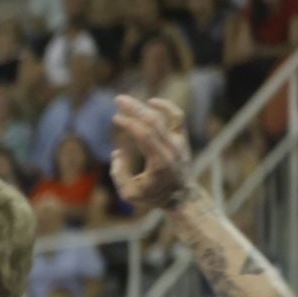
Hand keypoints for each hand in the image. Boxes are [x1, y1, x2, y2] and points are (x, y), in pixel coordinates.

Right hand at [110, 95, 191, 212]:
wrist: (181, 197)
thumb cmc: (152, 196)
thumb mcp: (129, 193)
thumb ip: (119, 174)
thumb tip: (117, 153)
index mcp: (159, 162)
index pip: (144, 135)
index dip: (129, 123)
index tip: (115, 117)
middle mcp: (171, 149)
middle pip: (153, 122)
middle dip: (135, 109)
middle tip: (118, 99)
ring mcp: (179, 142)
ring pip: (163, 118)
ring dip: (145, 107)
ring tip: (127, 101)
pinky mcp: (181, 139)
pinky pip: (177, 118)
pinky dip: (166, 107)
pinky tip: (151, 101)